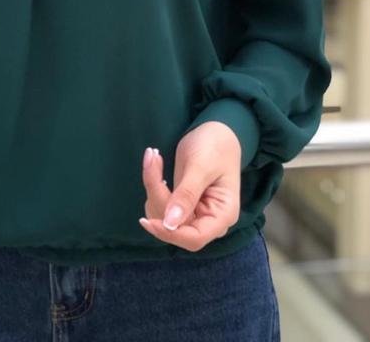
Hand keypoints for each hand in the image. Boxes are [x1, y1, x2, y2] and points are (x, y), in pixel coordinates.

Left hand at [138, 121, 241, 251]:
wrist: (218, 131)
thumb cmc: (215, 145)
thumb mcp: (201, 166)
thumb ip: (186, 195)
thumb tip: (169, 224)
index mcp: (222, 215)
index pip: (194, 238)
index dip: (169, 233)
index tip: (146, 221)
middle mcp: (209, 220)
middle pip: (175, 228)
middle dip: (158, 197)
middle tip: (152, 160)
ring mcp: (195, 214)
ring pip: (163, 217)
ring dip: (153, 189)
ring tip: (154, 158)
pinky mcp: (182, 206)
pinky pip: (161, 206)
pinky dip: (154, 187)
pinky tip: (155, 165)